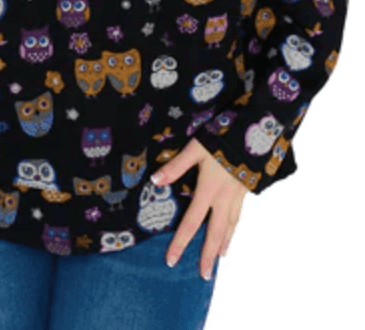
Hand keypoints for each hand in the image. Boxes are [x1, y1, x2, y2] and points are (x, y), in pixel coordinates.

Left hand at [150, 137, 246, 279]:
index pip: (191, 223)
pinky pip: (238, 216)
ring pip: (230, 227)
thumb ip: (176, 166)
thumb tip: (155, 181)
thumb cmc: (223, 139)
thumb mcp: (196, 149)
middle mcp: (223, 199)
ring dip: (223, 244)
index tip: (172, 260)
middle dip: (208, 256)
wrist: (255, 135)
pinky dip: (234, 228)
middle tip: (205, 276)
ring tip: (219, 258)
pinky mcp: (245, 190)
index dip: (181, 243)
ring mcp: (236, 196)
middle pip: (215, 233)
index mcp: (208, 191)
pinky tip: (232, 230)